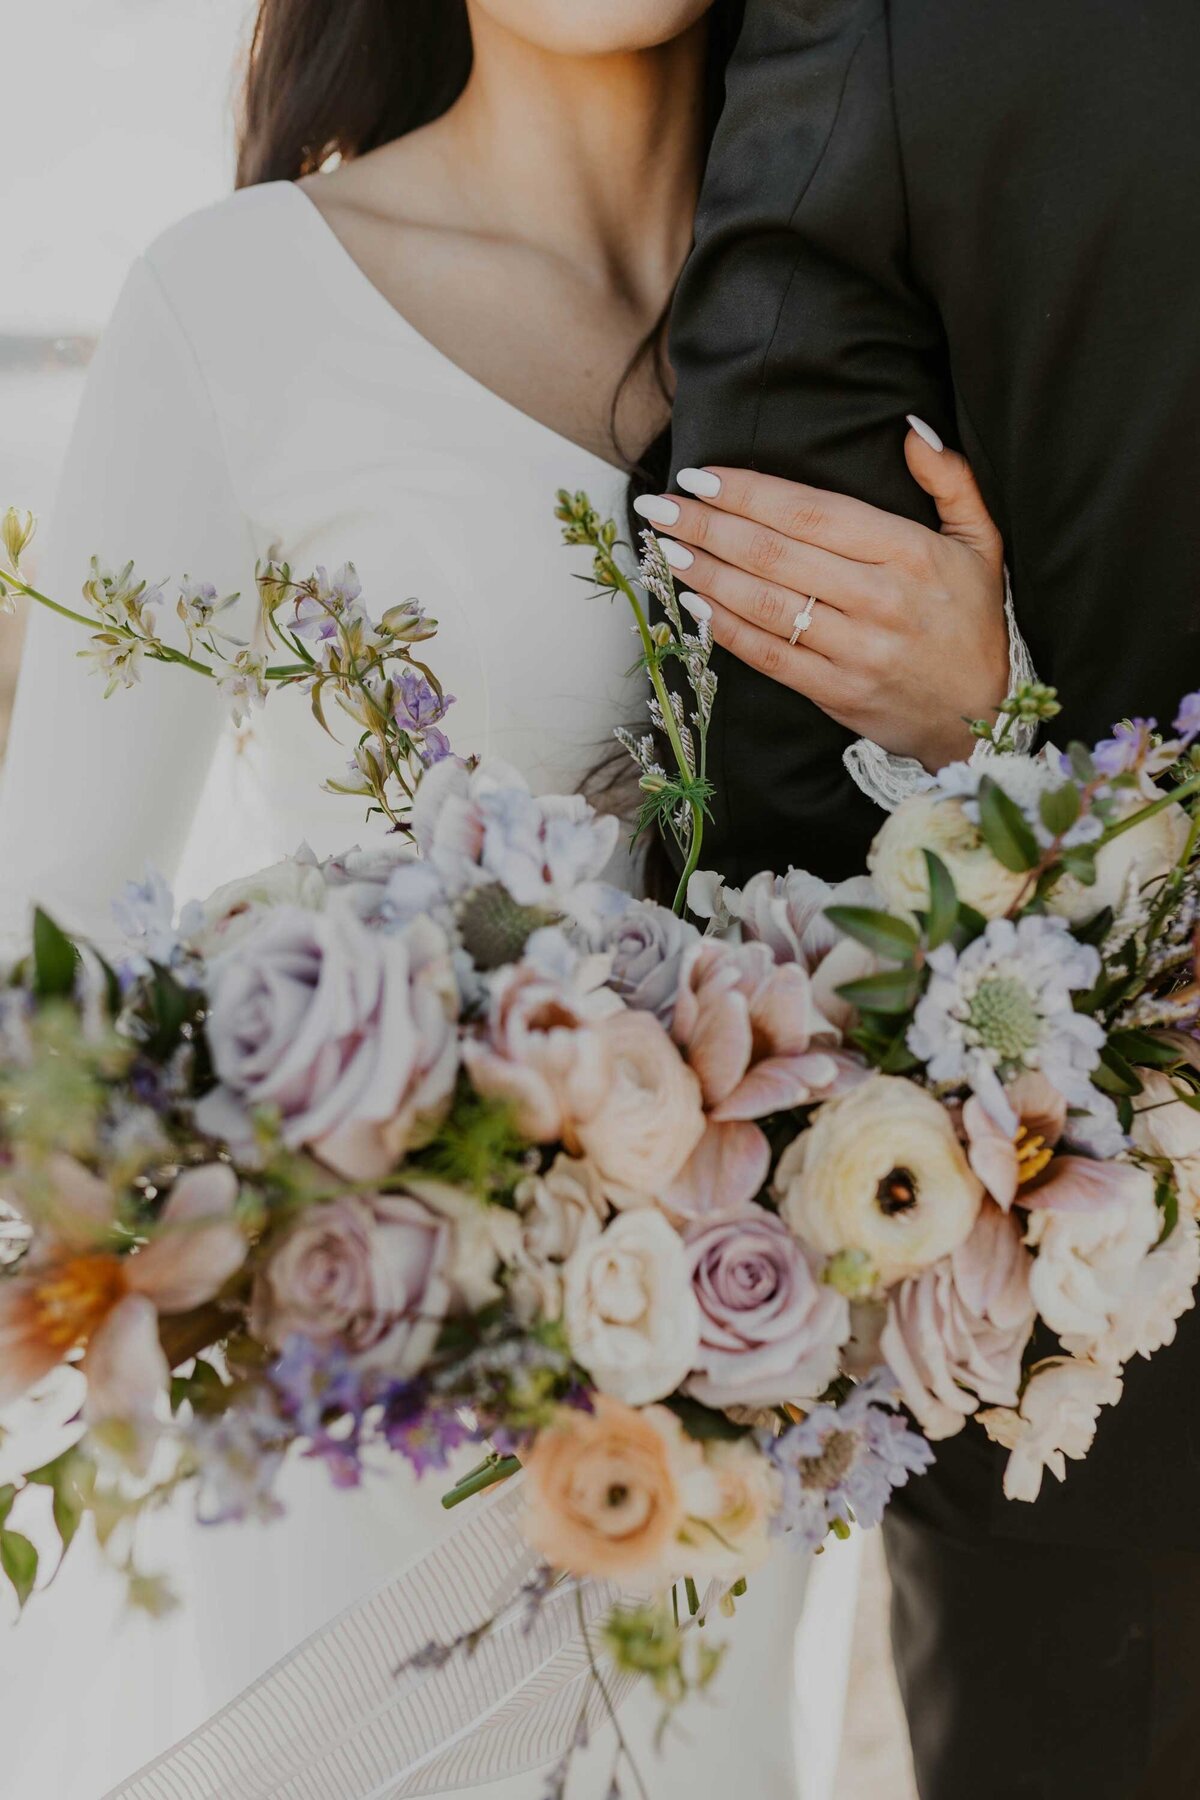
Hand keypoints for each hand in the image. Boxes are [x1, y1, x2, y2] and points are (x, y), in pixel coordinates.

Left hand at [632, 421, 1008, 771]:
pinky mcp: (838, 692)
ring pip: (765, 603)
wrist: (982, 713)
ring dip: (706, 572)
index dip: (749, 492)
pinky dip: (726, 629)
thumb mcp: (982, 541)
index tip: (701, 476)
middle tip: (659, 505)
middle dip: (707, 525)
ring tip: (666, 545)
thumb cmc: (973, 619)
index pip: (811, 512)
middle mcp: (880, 599)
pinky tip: (694, 601)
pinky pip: (770, 655)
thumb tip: (910, 426)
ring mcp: (857, 650)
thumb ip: (951, 479)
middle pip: (775, 553)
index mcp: (910, 552)